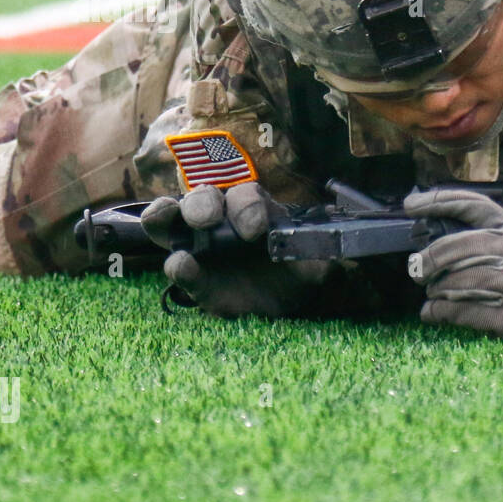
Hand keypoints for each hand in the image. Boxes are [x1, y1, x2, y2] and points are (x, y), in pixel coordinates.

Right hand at [140, 182, 337, 317]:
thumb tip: (336, 249)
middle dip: (203, 202)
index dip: (247, 206)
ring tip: (168, 219)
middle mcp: (222, 219)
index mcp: (255, 208)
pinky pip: (176, 265)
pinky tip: (184, 266)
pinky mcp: (192, 276)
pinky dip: (177, 264)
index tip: (257, 229)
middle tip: (209, 219)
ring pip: (171, 218)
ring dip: (166, 214)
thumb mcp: (318, 261)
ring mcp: (199, 244)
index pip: (246, 196)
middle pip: (203, 198)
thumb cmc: (297, 271)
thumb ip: (324, 252)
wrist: (286, 305)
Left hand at [404, 189, 502, 340]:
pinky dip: (440, 313)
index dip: (438, 201)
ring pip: (456, 283)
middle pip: (455, 248)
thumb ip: (486, 233)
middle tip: (417, 270)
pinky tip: (433, 314)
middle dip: (428, 260)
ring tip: (432, 294)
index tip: (411, 205)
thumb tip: (434, 229)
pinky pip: (462, 312)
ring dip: (435, 290)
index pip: (471, 205)